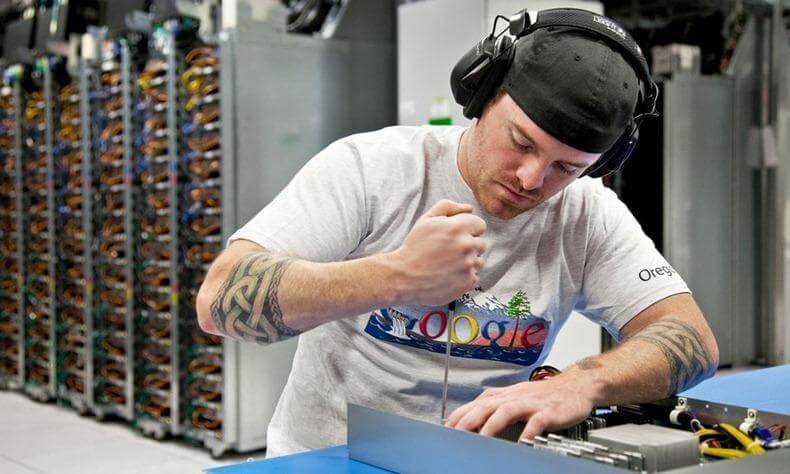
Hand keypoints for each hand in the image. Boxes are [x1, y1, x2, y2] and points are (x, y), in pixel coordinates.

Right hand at [386, 199, 485, 305]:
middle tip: (449, 251)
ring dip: (468, 262)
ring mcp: (469, 265)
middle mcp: (467, 245)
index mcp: (458, 227)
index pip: (480, 224)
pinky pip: (475, 276)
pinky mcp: (468, 282)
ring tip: (448, 264)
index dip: (468, 229)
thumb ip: (448, 207)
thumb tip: (469, 208)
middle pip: (481, 243)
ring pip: (479, 261)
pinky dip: (464, 276)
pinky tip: (449, 275)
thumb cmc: (414, 247)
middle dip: (468, 245)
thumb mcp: (426, 220)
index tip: (456, 236)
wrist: (404, 277)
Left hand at [444, 375, 594, 439]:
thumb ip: (496, 405)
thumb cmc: (544, 395)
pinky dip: (528, 433)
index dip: (460, 415)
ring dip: (492, 424)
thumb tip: (471, 417)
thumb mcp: (516, 396)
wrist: (577, 385)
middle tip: (455, 434)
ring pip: (507, 411)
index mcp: (505, 394)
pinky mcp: (549, 411)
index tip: (446, 428)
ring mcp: (532, 403)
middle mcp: (515, 396)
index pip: (476, 403)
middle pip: (486, 405)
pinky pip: (537, 422)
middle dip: (469, 419)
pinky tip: (522, 443)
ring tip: (482, 439)